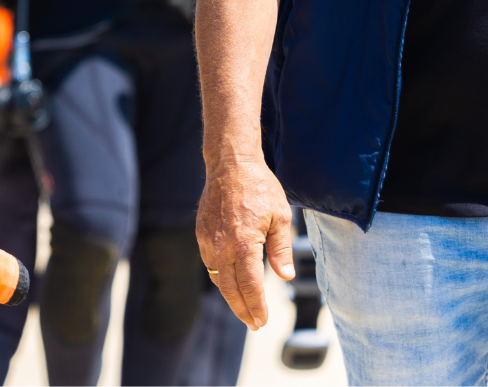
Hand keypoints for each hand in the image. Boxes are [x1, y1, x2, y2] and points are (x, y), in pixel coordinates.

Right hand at [196, 156, 294, 328]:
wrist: (230, 164)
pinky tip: (230, 282)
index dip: (257, 306)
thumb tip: (286, 276)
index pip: (250, 286)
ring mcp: (208, 239)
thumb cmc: (260, 187)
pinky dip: (220, 277)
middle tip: (254, 324)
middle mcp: (222, 245)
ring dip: (230, 296)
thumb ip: (281, 249)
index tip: (262, 320)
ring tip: (243, 309)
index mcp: (244, 243)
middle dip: (242, 309)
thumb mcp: (280, 217)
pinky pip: (209, 262)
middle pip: (229, 288)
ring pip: (217, 277)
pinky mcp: (201, 232)